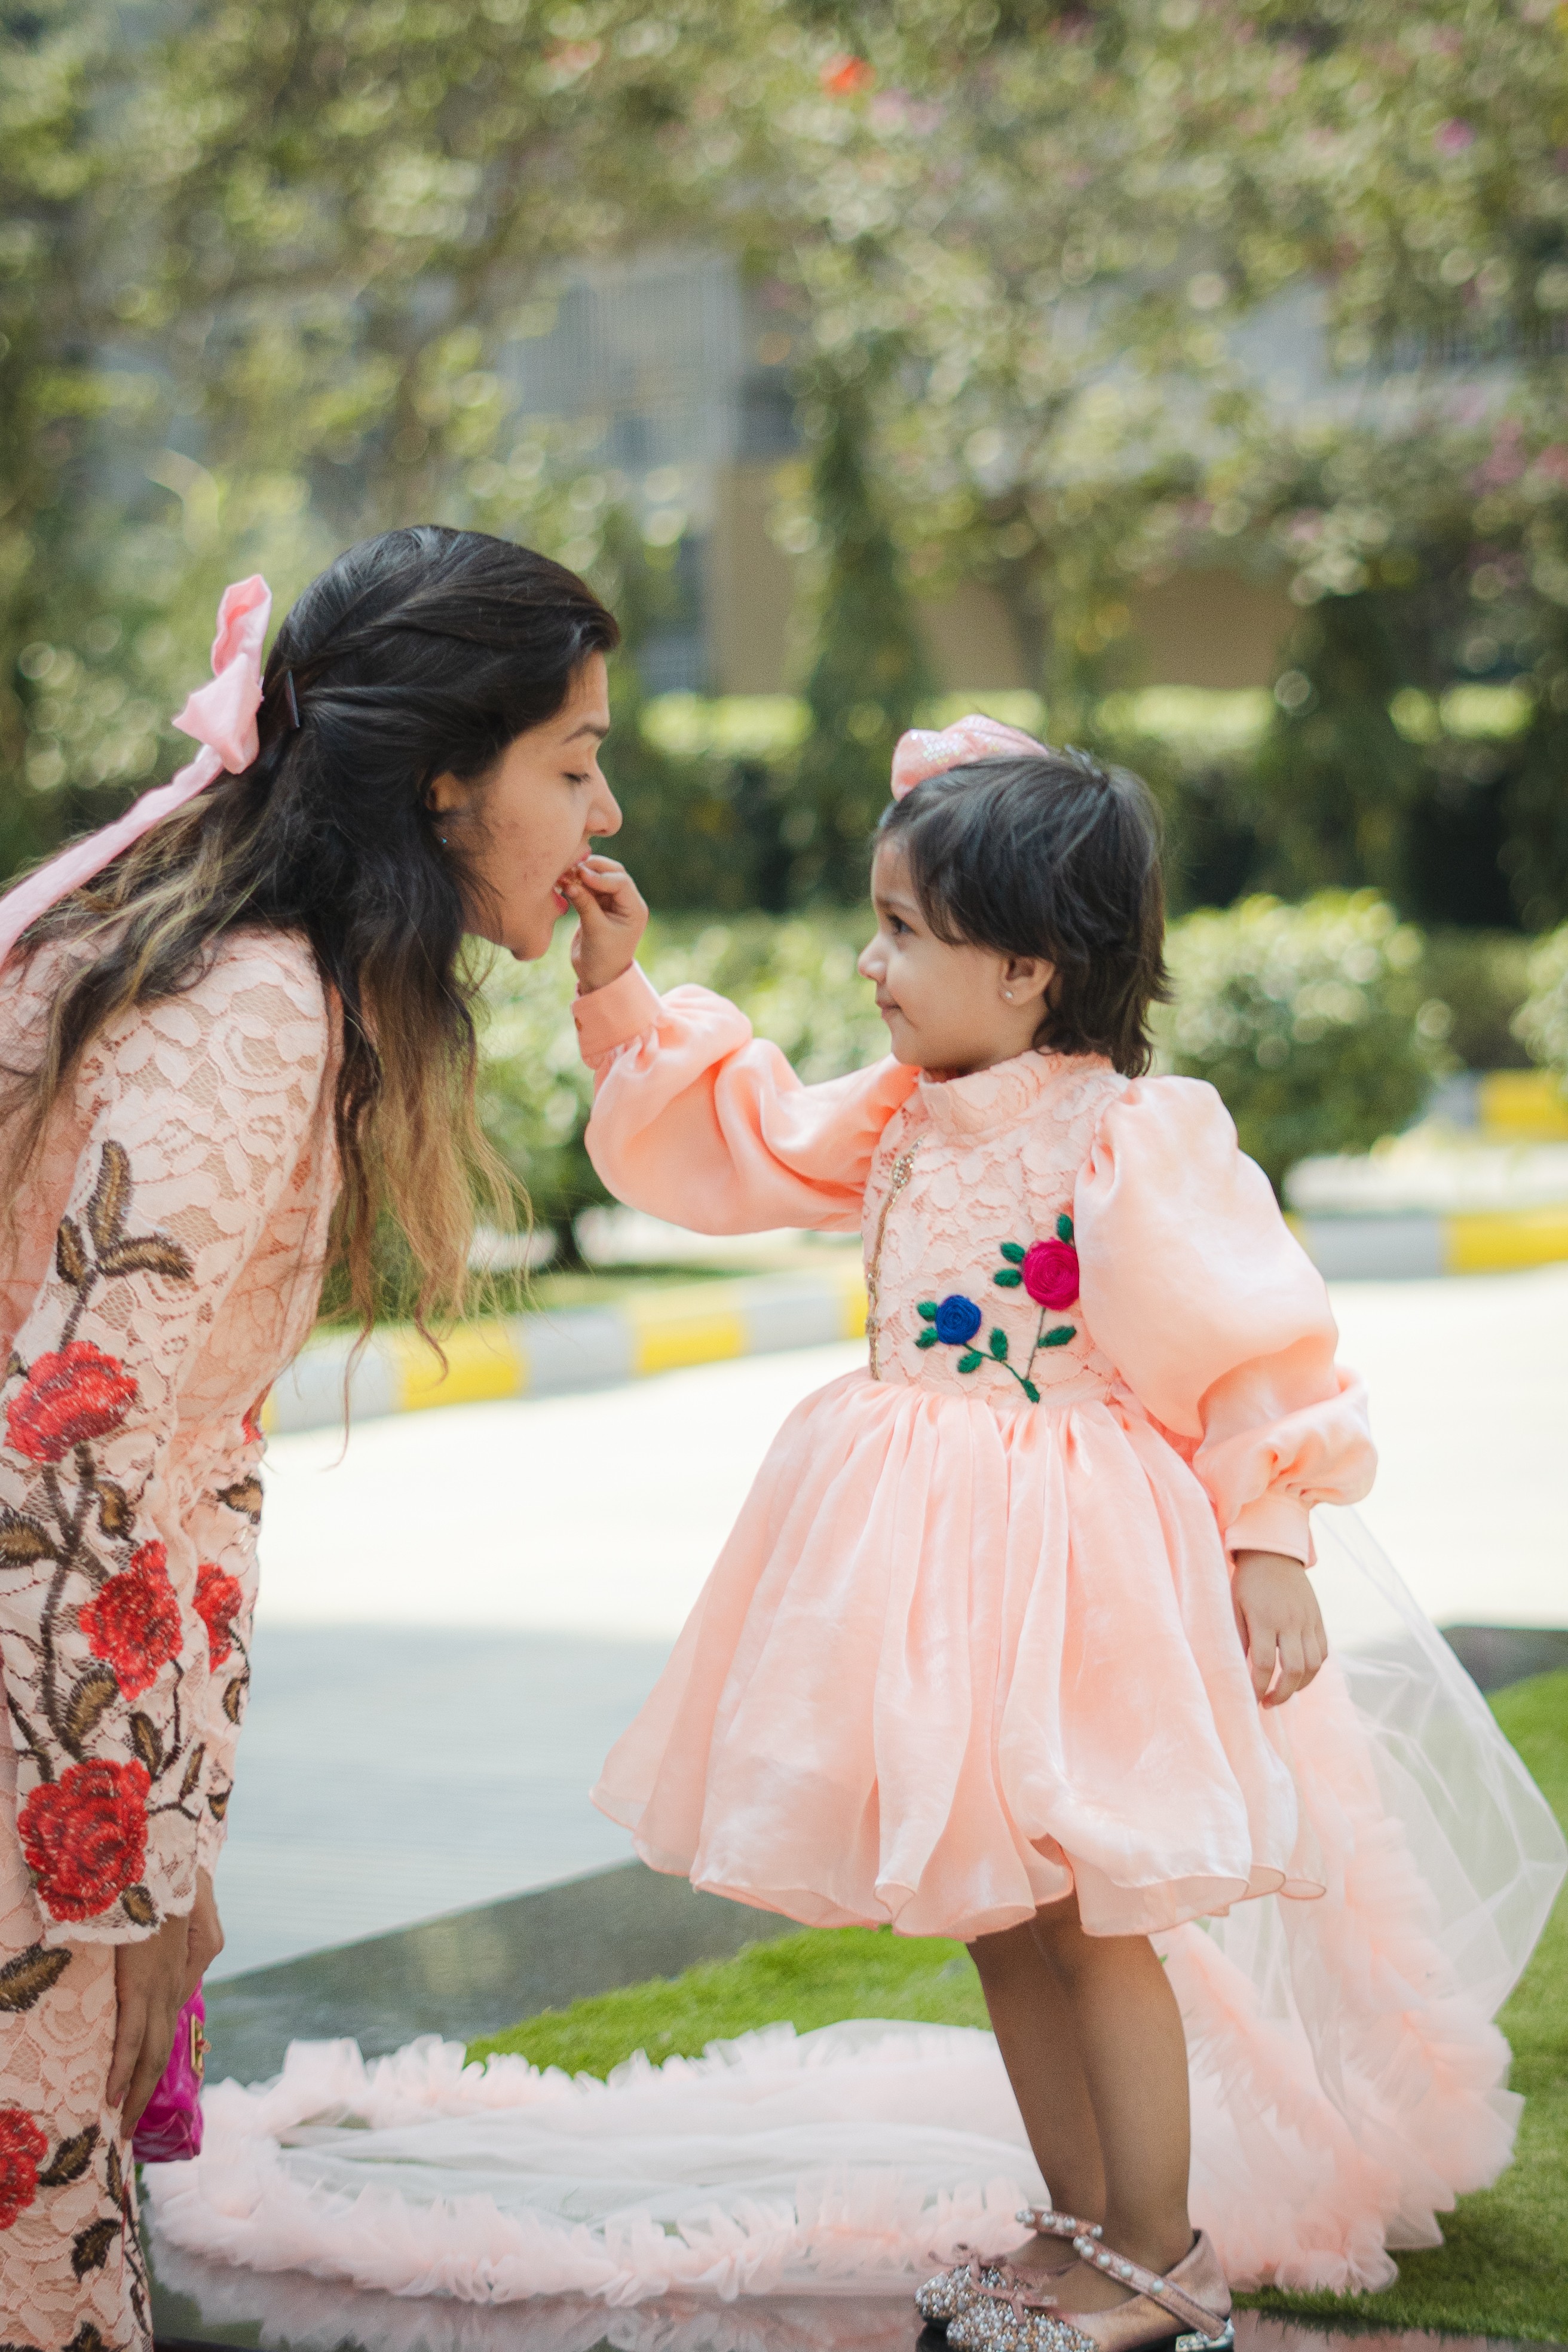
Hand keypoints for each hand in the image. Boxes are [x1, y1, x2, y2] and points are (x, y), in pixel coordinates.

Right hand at [103, 1869, 221, 2133]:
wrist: (167, 1851)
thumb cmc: (167, 1872)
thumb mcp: (181, 1908)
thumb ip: (171, 1943)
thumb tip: (158, 1978)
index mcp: (180, 1971)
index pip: (166, 2025)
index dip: (152, 2060)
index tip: (134, 2088)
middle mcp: (174, 1985)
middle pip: (161, 2051)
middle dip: (143, 2092)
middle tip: (126, 2128)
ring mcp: (160, 1986)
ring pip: (150, 2053)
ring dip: (134, 2092)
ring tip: (119, 2126)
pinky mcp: (142, 1983)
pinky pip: (132, 2036)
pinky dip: (123, 2068)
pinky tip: (111, 2093)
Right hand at [562, 854, 647, 993]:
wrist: (598, 977)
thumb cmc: (603, 959)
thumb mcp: (595, 931)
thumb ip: (584, 904)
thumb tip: (569, 881)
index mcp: (634, 909)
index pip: (620, 882)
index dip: (600, 876)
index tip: (580, 875)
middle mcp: (626, 902)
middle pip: (612, 873)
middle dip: (592, 869)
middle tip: (571, 869)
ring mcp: (612, 903)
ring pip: (599, 878)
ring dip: (582, 875)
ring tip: (564, 875)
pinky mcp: (598, 906)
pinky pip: (588, 888)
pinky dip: (577, 884)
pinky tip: (564, 883)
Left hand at [1232, 1550, 1326, 1707]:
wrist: (1273, 1553)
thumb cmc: (1248, 1581)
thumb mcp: (1235, 1605)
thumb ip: (1240, 1637)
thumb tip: (1241, 1670)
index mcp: (1264, 1618)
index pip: (1262, 1663)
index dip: (1257, 1687)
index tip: (1251, 1699)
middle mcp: (1290, 1621)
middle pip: (1294, 1669)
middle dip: (1282, 1694)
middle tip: (1268, 1703)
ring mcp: (1308, 1620)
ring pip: (1313, 1664)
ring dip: (1299, 1685)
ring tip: (1283, 1692)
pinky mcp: (1319, 1619)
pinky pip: (1323, 1652)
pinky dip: (1313, 1669)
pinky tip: (1299, 1675)